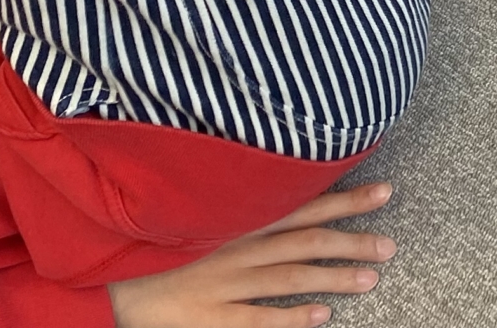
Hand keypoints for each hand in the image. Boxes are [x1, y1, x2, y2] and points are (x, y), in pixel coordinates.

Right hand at [109, 183, 395, 326]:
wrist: (105, 271)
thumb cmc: (158, 238)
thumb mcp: (201, 210)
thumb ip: (241, 199)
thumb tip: (288, 181)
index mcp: (237, 216)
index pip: (303, 201)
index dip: (345, 196)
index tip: (385, 191)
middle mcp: (236, 245)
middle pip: (305, 238)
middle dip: (351, 239)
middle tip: (391, 244)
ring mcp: (223, 282)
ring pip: (289, 278)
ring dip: (333, 277)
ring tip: (371, 278)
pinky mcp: (207, 317)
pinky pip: (255, 319)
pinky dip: (291, 318)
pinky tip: (322, 317)